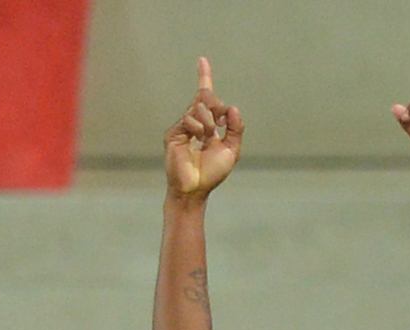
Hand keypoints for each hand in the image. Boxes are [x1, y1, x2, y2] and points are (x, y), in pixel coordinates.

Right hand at [165, 57, 243, 200]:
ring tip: (208, 137)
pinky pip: (189, 118)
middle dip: (217, 105)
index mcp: (207, 123)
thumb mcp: (232, 149)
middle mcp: (194, 122)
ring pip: (199, 107)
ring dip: (209, 120)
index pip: (205, 96)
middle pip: (206, 97)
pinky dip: (198, 127)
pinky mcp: (173, 134)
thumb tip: (233, 108)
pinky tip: (199, 138)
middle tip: (221, 123)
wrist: (195, 189)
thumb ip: (236, 128)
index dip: (204, 77)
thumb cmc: (211, 173)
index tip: (202, 60)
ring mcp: (182, 127)